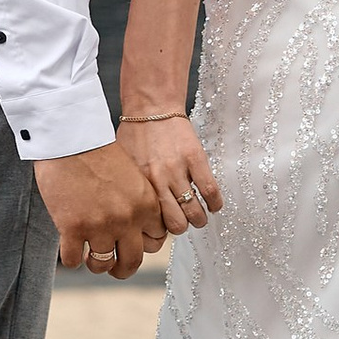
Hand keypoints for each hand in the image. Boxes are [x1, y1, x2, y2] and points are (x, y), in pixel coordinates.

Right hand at [33, 139, 166, 278]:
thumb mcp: (131, 175)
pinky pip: (73, 260)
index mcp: (146, 204)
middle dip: (123, 269)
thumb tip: (133, 226)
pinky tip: (69, 249)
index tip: (132, 244)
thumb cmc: (97, 150)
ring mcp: (100, 226)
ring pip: (103, 265)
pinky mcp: (73, 228)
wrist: (71, 138)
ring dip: (96, 265)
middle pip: (133, 261)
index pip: (156, 240)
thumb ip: (136, 201)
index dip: (143, 245)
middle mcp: (127, 219)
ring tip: (89, 257)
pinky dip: (71, 259)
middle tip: (115, 268)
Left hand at [119, 112, 222, 238]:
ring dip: (199, 219)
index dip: (159, 232)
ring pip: (194, 212)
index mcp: (138, 185)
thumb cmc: (135, 134)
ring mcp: (178, 170)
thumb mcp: (123, 166)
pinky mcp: (196, 159)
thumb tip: (134, 213)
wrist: (151, 106)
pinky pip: (210, 191)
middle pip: (175, 224)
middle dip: (181, 227)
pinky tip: (213, 205)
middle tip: (182, 222)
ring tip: (199, 216)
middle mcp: (158, 181)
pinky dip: (215, 203)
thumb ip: (130, 190)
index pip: (151, 224)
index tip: (163, 229)